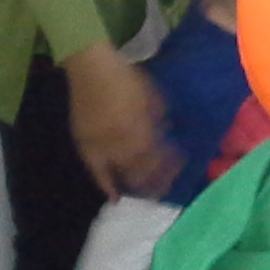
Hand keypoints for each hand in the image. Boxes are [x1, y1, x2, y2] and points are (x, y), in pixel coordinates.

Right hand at [63, 43, 176, 199]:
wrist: (92, 70)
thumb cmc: (127, 78)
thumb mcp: (153, 96)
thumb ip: (161, 118)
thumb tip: (169, 132)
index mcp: (141, 129)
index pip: (160, 156)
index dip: (172, 164)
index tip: (183, 167)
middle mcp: (123, 144)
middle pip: (143, 170)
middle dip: (157, 180)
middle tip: (167, 188)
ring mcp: (103, 148)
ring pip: (123, 175)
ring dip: (138, 185)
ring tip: (148, 194)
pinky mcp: (86, 148)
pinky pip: (97, 173)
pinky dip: (108, 187)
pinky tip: (116, 198)